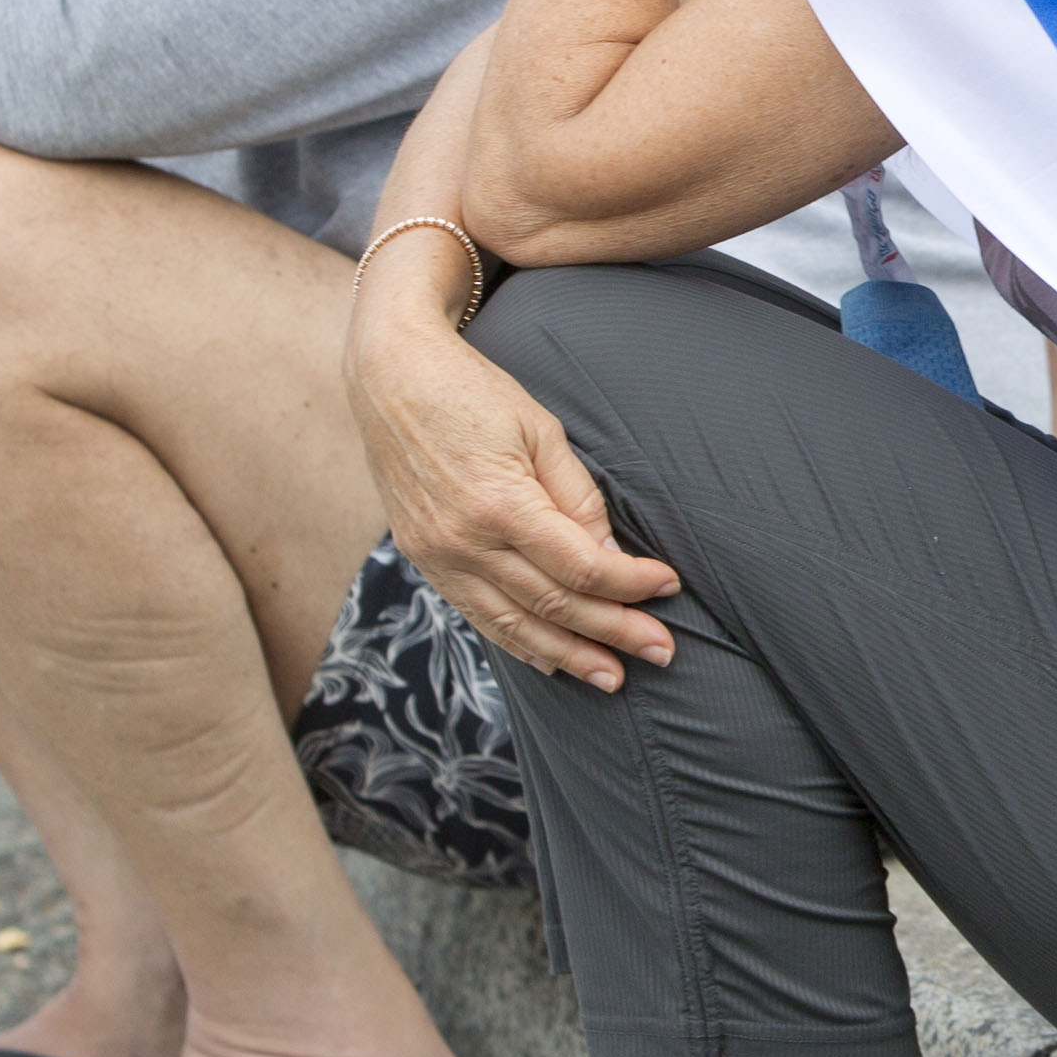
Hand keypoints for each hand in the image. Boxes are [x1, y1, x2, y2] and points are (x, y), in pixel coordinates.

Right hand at [349, 271, 680, 691]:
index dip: (630, 583)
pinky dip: (517, 643)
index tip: (667, 585)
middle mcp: (465, 541)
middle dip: (614, 632)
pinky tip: (551, 660)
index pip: (581, 566)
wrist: (389, 379)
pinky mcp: (424, 560)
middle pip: (554, 604)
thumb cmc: (473, 394)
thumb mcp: (540, 431)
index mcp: (501, 504)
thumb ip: (577, 498)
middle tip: (662, 651)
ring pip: (515, 624)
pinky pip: (477, 616)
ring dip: (570, 655)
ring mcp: (439, 557)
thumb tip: (609, 556)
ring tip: (614, 677)